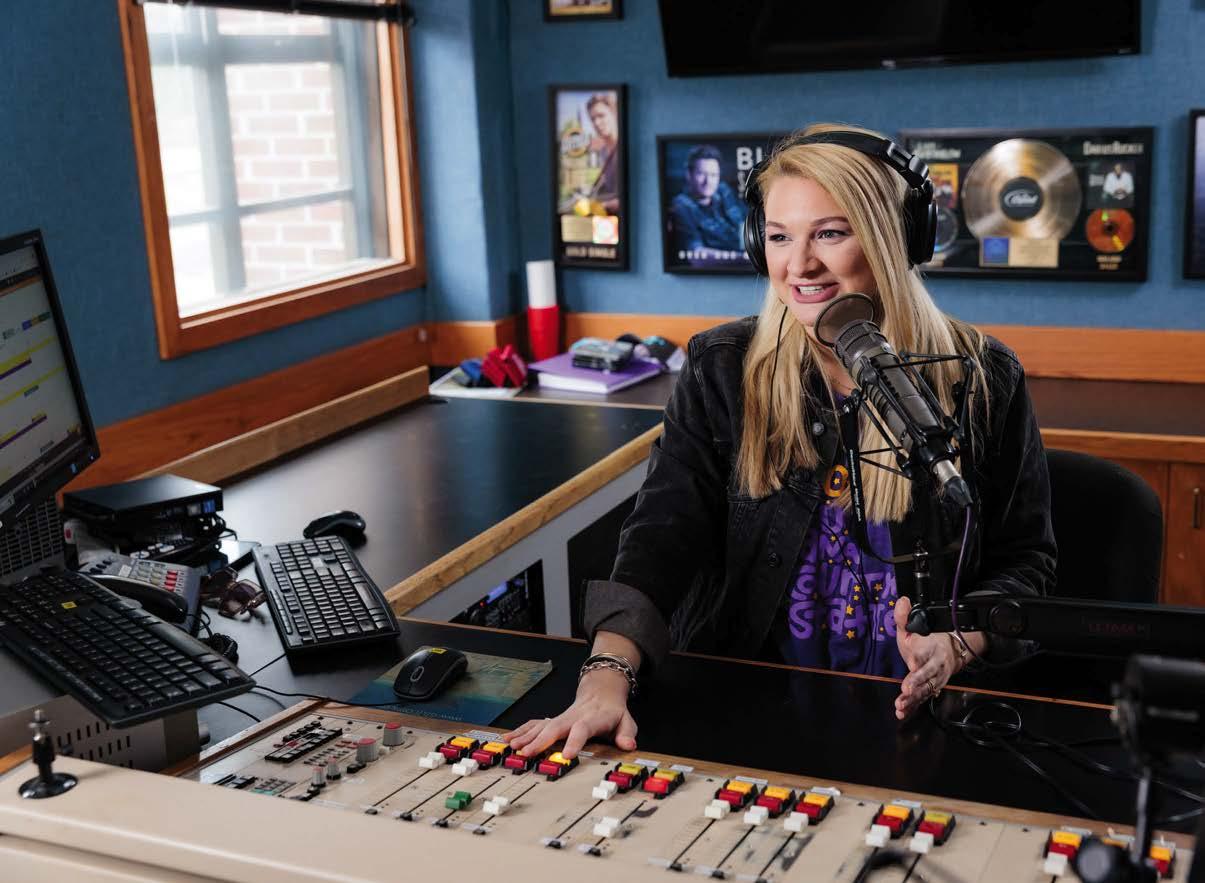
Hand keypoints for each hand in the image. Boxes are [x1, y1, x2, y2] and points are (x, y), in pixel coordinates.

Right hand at [502, 668, 635, 759]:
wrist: (601, 692)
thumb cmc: (612, 712)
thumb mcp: (626, 721)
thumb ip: (627, 734)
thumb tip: (629, 745)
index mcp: (591, 719)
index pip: (582, 729)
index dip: (574, 741)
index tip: (566, 755)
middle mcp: (572, 717)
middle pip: (555, 727)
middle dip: (540, 740)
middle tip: (528, 753)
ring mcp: (560, 718)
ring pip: (541, 725)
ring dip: (526, 736)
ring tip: (513, 747)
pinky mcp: (552, 720)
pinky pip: (534, 724)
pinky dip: (520, 731)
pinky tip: (507, 739)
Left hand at [893, 596, 962, 720]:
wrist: (949, 651)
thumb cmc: (925, 640)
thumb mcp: (913, 626)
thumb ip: (904, 617)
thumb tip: (902, 601)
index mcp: (928, 649)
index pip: (923, 657)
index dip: (917, 665)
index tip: (911, 670)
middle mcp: (934, 666)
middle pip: (926, 677)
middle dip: (916, 685)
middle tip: (906, 693)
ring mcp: (934, 679)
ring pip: (925, 690)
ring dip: (913, 700)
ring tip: (900, 706)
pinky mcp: (930, 689)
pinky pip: (922, 698)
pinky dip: (912, 706)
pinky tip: (901, 713)